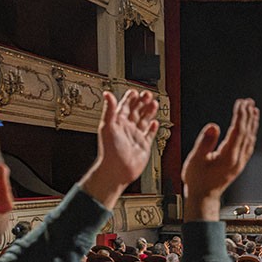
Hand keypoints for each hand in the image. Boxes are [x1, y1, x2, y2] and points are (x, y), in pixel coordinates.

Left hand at [81, 90, 159, 208]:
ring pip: (144, 120)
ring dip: (149, 112)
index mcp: (117, 122)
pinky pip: (149, 134)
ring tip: (155, 103)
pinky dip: (152, 128)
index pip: (125, 106)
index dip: (130, 99)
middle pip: (136, 111)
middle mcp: (127, 128)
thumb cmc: (109, 151)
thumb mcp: (108, 126)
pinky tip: (154, 122)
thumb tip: (107, 94)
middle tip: (148, 94)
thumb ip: (109, 109)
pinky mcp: (143, 145)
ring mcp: (135, 136)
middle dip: (142, 102)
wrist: (117, 170)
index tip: (135, 91)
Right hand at [182, 98, 258, 220]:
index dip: (240, 115)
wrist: (203, 197)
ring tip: (253, 111)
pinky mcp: (239, 164)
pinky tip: (250, 129)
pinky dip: (251, 134)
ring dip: (252, 123)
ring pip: (250, 139)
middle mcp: (238, 159)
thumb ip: (205, 141)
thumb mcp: (196, 159)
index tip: (240, 103)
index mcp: (228, 156)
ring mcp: (240, 162)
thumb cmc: (198, 181)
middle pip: (247, 133)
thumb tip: (213, 126)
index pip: (238, 130)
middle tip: (249, 102)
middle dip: (248, 115)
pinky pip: (249, 145)